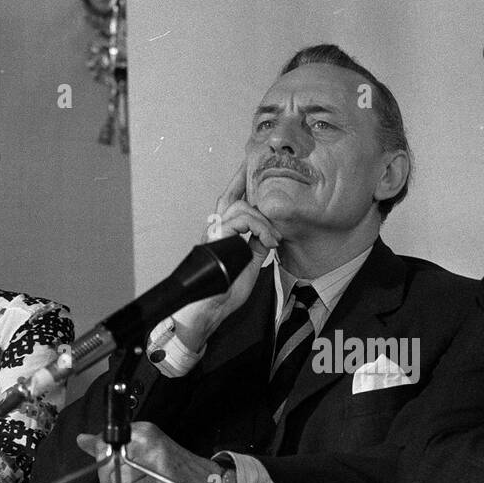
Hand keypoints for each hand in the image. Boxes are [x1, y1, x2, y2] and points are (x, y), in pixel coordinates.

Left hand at [77, 423, 223, 482]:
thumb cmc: (175, 471)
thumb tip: (84, 440)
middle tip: (135, 481)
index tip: (117, 467)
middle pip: (108, 463)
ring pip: (119, 481)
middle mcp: (147, 438)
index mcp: (141, 431)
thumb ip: (110, 446)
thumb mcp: (141, 452)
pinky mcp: (161, 476)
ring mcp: (155, 456)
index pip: (103, 442)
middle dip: (115, 480)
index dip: (105, 461)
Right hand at [172, 164, 279, 351]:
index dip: (241, 186)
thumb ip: (256, 248)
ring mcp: (214, 234)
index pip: (233, 204)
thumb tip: (266, 236)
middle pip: (232, 198)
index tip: (251, 171)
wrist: (210, 311)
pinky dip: (258, 228)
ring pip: (239, 208)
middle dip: (248, 187)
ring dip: (262, 221)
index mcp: (223, 235)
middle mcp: (216, 230)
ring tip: (273, 239)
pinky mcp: (216, 239)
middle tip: (265, 190)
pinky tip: (268, 242)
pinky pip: (240, 221)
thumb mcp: (250, 266)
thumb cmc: (225, 294)